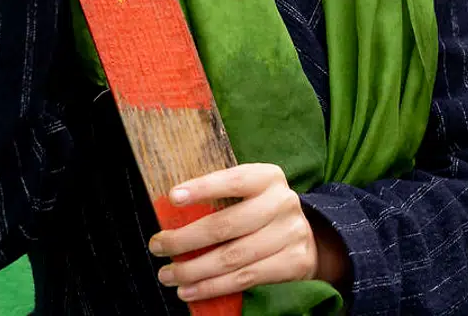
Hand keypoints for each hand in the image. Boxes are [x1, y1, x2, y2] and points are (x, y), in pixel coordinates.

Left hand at [150, 164, 349, 301]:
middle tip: (157, 246)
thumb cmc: (262, 213)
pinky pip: (245, 278)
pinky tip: (190, 290)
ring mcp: (291, 234)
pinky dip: (212, 287)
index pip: (233, 180)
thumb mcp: (250, 195)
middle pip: (226, 225)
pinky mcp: (294, 263)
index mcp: (268, 178)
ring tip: (168, 275)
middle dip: (185, 239)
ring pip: (233, 257)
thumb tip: (171, 212)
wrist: (310, 238)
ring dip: (194, 270)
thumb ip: (221, 199)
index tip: (173, 197)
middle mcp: (282, 203)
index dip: (202, 188)